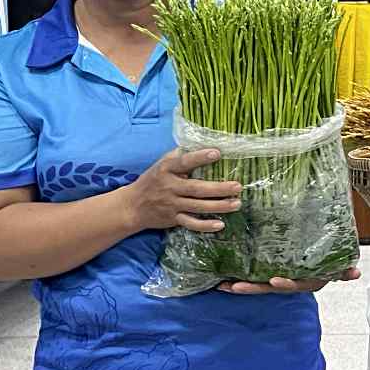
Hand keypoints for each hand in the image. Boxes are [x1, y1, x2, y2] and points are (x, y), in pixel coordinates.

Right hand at [125, 147, 242, 233]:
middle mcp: (169, 187)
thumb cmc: (152, 180)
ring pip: (197, 207)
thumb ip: (179, 156)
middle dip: (218, 189)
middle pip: (196, 189)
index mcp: (166, 169)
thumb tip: (201, 143)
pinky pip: (191, 224)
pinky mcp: (173, 219)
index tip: (217, 153)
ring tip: (236, 203)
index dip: (200, 157)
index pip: (184, 162)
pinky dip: (205, 226)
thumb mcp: (161, 164)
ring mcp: (172, 204)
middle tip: (237, 186)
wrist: (132, 206)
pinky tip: (220, 224)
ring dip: (219, 206)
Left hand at [219, 266, 361, 295]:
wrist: (325, 263)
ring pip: (259, 286)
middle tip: (234, 287)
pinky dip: (239, 281)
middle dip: (252, 288)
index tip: (274, 280)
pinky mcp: (270, 275)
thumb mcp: (340, 267)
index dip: (286, 283)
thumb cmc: (331, 262)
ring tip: (223, 286)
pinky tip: (221, 281)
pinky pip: (254, 279)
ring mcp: (280, 280)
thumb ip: (345, 271)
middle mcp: (292, 283)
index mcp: (308, 282)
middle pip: (270, 288)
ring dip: (241, 287)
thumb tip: (356, 273)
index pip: (297, 284)